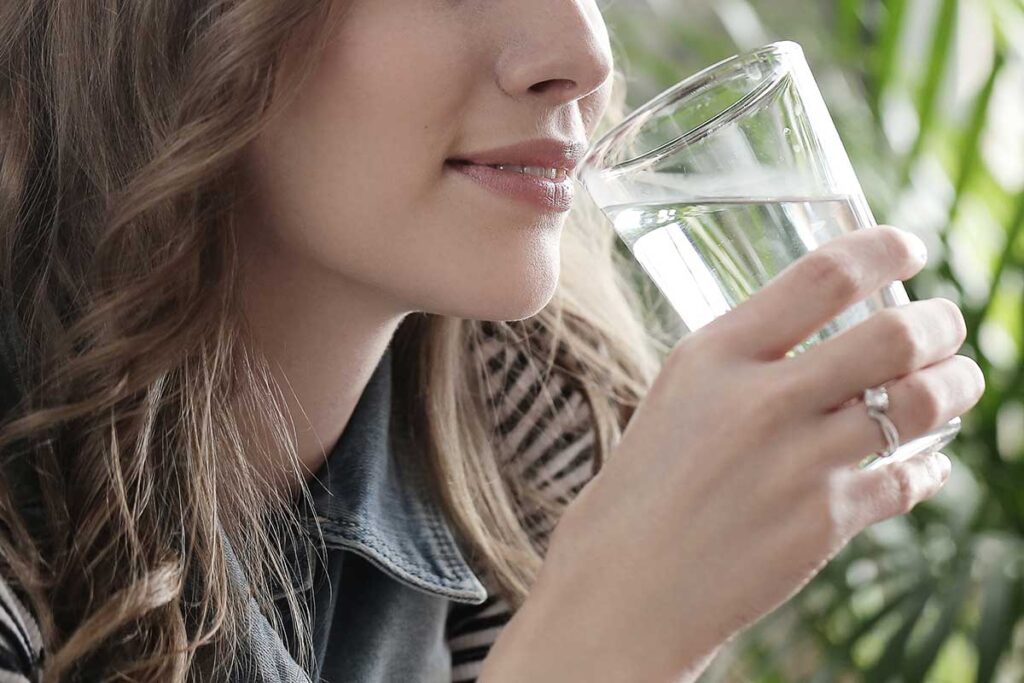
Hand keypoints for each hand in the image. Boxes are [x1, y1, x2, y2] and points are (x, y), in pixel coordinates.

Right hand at [480, 225, 984, 682]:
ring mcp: (799, 463)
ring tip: (959, 381)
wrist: (621, 589)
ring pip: (919, 403)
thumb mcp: (676, 399)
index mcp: (715, 355)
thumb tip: (823, 343)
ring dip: (957, 385)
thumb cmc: (638, 491)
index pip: (822, 276)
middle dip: (940, 323)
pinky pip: (909, 479)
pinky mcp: (825, 523)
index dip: (882, 250)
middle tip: (946, 325)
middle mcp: (763, 400)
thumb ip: (744, 365)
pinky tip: (926, 465)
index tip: (910, 248)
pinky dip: (930, 467)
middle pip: (893, 334)